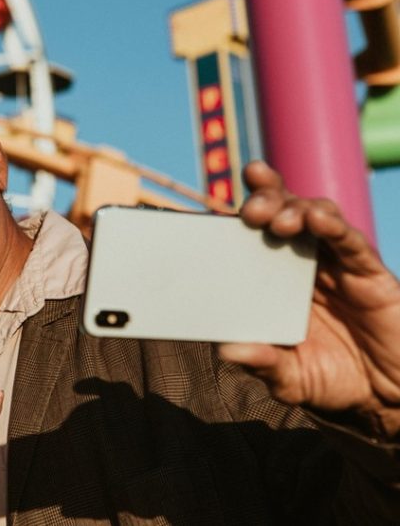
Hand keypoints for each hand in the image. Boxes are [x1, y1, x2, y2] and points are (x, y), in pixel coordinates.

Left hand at [218, 161, 399, 435]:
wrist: (386, 394)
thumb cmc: (331, 378)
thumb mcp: (290, 377)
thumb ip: (263, 364)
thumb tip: (227, 352)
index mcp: (273, 279)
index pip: (251, 234)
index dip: (236, 214)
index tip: (213, 206)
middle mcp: (301, 262)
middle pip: (280, 212)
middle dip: (264, 200)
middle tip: (251, 211)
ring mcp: (335, 264)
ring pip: (314, 216)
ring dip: (294, 209)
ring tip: (280, 221)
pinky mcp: (369, 272)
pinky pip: (350, 242)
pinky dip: (333, 226)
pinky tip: (317, 219)